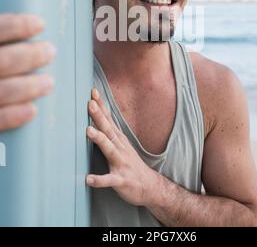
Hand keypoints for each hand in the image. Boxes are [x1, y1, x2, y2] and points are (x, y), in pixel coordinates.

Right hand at [0, 14, 55, 130]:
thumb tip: (12, 29)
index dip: (17, 26)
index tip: (39, 24)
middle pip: (2, 61)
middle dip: (29, 56)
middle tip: (50, 51)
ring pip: (1, 91)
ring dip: (28, 87)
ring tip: (48, 83)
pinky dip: (12, 116)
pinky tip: (31, 110)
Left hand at [86, 89, 158, 207]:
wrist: (149, 185)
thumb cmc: (130, 163)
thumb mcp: (120, 143)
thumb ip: (108, 130)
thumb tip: (96, 115)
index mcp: (118, 139)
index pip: (109, 119)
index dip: (101, 105)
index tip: (93, 92)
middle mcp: (120, 147)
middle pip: (108, 129)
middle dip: (99, 116)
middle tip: (90, 103)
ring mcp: (121, 163)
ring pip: (109, 149)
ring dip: (99, 139)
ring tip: (88, 131)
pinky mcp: (121, 180)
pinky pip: (110, 180)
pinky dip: (99, 180)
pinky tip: (89, 179)